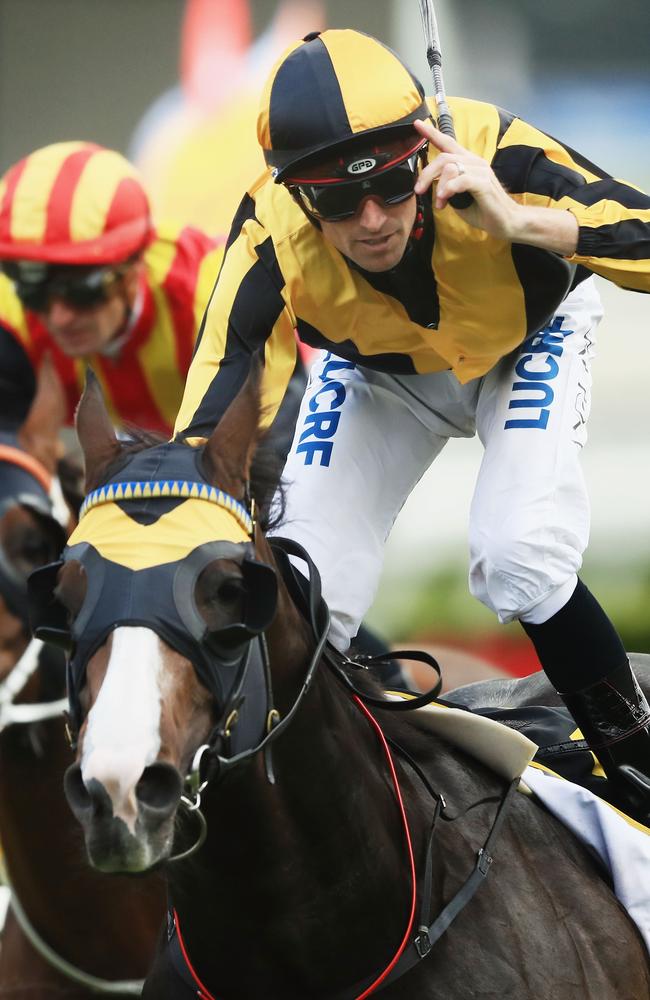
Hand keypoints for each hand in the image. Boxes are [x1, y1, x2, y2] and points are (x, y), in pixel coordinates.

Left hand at [412, 118, 578, 255]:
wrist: (506, 221)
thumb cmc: (483, 209)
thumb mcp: (458, 197)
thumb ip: (446, 186)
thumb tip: (432, 185)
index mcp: (468, 163)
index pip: (448, 142)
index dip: (432, 133)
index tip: (418, 124)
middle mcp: (475, 162)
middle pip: (444, 157)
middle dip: (426, 173)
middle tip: (419, 190)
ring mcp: (481, 171)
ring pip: (450, 167)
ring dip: (439, 186)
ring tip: (440, 203)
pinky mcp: (484, 183)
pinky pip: (461, 179)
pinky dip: (449, 189)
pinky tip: (445, 199)